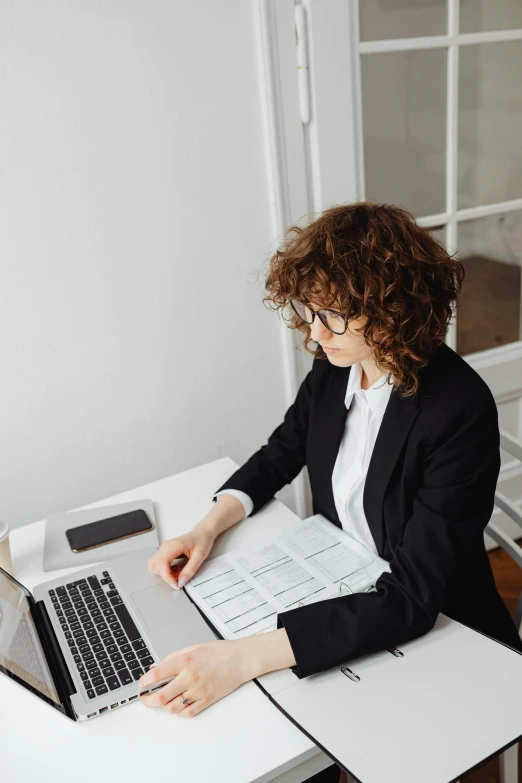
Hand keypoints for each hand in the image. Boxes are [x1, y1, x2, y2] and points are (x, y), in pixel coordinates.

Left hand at [138, 638, 253, 716]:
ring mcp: (199, 691)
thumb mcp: (192, 647)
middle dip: (149, 700)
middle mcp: (190, 677)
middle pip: (162, 696)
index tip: (142, 683)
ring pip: (173, 708)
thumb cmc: (218, 652)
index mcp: (185, 661)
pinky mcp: (207, 700)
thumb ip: (172, 657)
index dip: (145, 681)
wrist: (240, 659)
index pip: (158, 674)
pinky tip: (177, 705)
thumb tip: (156, 668)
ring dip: (164, 706)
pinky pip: (188, 712)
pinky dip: (178, 712)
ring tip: (162, 701)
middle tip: (145, 699)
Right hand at [147, 528, 214, 588]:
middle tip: (180, 577)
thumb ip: (190, 570)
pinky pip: (158, 564)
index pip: (162, 565)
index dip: (168, 578)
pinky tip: (175, 569)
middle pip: (156, 566)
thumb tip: (181, 582)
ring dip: (164, 573)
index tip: (177, 585)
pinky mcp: (164, 551)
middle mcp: (165, 546)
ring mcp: (163, 549)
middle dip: (167, 576)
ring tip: (178, 572)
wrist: (202, 533)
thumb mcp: (200, 556)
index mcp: (173, 546)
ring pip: (154, 566)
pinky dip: (165, 570)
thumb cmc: (202, 540)